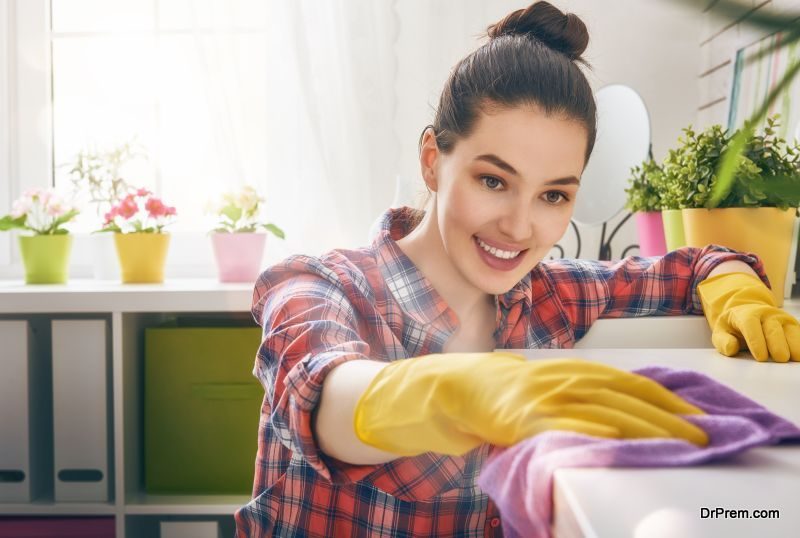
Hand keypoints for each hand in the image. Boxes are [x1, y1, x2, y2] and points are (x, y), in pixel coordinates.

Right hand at [353, 352, 707, 455]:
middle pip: (625, 396)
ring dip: (644, 428)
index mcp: (571, 369)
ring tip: (676, 445)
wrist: (454, 386)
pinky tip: (614, 440)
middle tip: (700, 435)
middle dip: (667, 417)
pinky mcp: (525, 417)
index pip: (628, 382)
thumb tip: (619, 408)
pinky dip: (591, 432)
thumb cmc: (501, 391)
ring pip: (605, 411)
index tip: (693, 414)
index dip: (664, 398)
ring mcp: (544, 397)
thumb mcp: (545, 383)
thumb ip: (578, 393)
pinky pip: (564, 426)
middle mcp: (563, 377)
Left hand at [698, 272, 799, 361]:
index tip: (760, 357)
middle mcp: (766, 314)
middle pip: (773, 329)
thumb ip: (723, 341)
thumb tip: (731, 348)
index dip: (756, 341)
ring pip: (790, 330)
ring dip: (794, 344)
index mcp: (746, 314)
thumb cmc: (734, 326)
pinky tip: (799, 356)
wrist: (748, 313)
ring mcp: (782, 318)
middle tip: (780, 359)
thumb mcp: (722, 331)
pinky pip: (799, 333)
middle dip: (777, 344)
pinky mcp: (793, 324)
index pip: (751, 325)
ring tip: (794, 359)